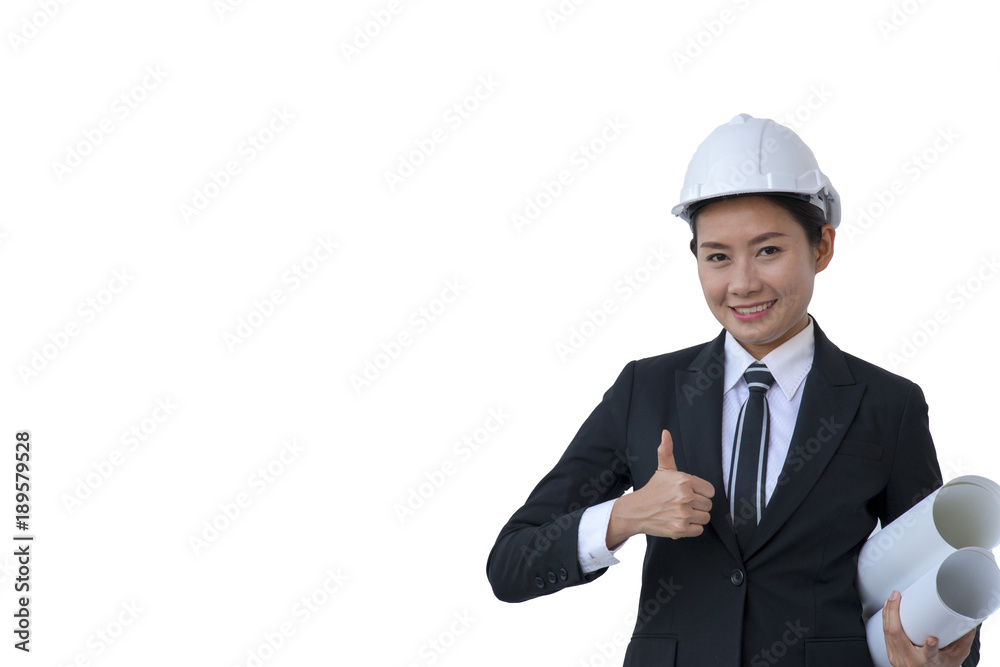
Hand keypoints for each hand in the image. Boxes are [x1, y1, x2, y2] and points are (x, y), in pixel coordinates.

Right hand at [606, 430, 714, 546]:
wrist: (636, 511)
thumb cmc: (652, 491)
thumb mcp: (662, 469)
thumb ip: (667, 451)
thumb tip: (666, 433)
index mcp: (684, 480)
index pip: (710, 490)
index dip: (700, 492)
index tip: (689, 493)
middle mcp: (685, 497)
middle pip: (708, 505)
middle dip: (697, 505)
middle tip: (683, 503)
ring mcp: (683, 514)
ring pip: (705, 518)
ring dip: (695, 517)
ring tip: (681, 512)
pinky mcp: (680, 529)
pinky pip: (699, 530)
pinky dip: (691, 528)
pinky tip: (680, 521)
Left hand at [882, 590, 975, 666]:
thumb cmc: (940, 666)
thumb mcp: (954, 657)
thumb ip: (962, 641)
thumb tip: (970, 624)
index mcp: (927, 663)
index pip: (928, 656)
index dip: (930, 647)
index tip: (932, 639)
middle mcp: (910, 661)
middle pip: (896, 635)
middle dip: (893, 612)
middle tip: (896, 597)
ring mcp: (897, 658)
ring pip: (887, 633)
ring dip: (887, 613)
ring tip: (891, 598)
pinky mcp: (891, 654)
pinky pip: (884, 635)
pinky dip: (885, 620)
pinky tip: (886, 609)